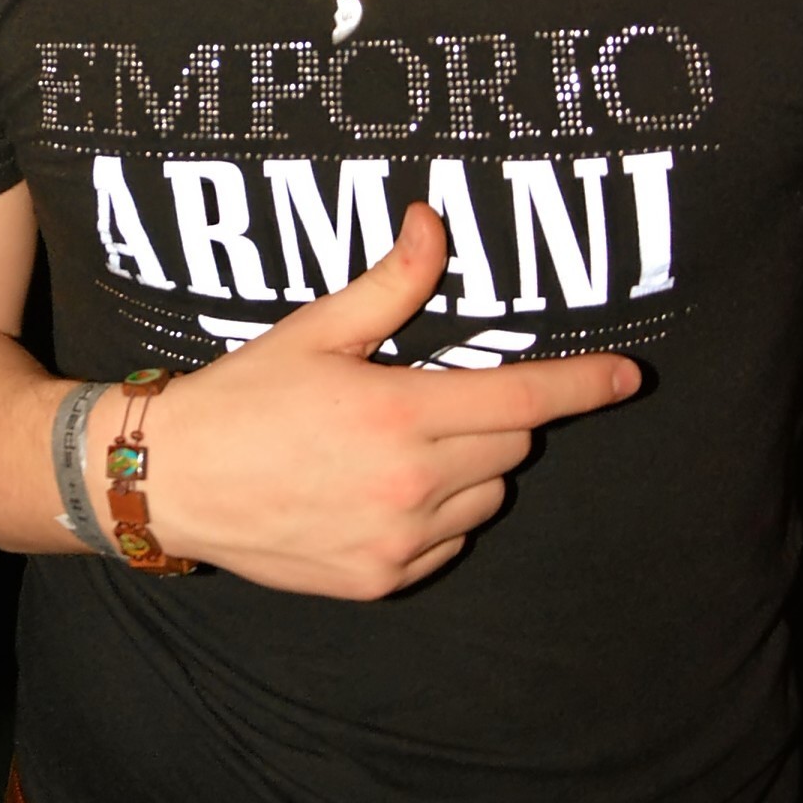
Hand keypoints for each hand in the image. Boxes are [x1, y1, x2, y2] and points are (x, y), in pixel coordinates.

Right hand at [136, 203, 640, 597]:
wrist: (173, 481)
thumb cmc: (242, 397)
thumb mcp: (316, 330)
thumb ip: (391, 284)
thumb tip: (433, 224)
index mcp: (401, 411)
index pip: (524, 395)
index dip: (583, 383)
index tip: (629, 375)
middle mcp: (412, 484)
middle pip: (510, 444)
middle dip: (491, 413)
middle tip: (428, 394)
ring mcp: (400, 540)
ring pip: (487, 497)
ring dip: (469, 467)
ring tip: (398, 444)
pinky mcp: (382, 578)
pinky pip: (450, 543)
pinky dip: (436, 516)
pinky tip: (380, 490)